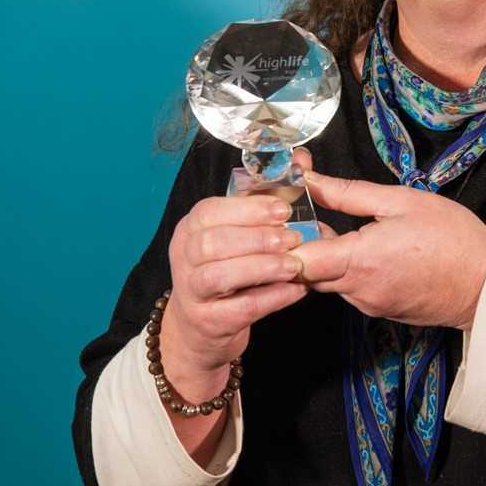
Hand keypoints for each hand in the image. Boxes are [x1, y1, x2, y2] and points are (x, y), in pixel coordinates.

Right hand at [163, 148, 315, 395]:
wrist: (203, 326)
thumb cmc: (229, 268)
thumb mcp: (242, 231)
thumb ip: (268, 196)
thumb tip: (302, 158)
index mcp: (192, 228)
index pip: (210, 211)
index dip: (247, 210)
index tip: (283, 210)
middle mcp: (184, 256)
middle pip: (211, 243)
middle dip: (255, 238)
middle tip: (291, 239)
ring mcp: (191, 291)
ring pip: (218, 276)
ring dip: (260, 268)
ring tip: (294, 266)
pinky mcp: (207, 322)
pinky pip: (238, 309)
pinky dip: (269, 299)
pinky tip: (296, 291)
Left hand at [293, 169, 485, 328]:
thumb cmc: (451, 238)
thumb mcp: (400, 201)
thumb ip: (348, 192)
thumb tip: (310, 180)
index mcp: (359, 260)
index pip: (295, 259)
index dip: (283, 238)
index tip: (285, 215)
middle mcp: (357, 290)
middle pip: (305, 271)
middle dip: (301, 244)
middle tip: (308, 213)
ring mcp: (367, 304)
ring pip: (327, 281)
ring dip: (326, 257)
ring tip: (341, 228)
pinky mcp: (378, 311)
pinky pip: (349, 289)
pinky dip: (347, 270)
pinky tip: (366, 250)